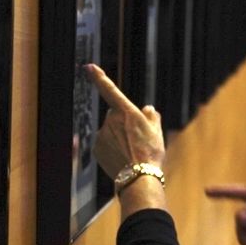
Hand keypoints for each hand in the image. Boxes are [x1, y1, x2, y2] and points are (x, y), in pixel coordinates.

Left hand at [86, 64, 165, 178]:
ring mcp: (101, 134)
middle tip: (137, 139)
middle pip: (115, 116)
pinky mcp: (96, 148)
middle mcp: (110, 120)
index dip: (98, 77)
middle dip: (123, 123)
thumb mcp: (157, 131)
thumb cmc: (151, 153)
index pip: (109, 90)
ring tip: (131, 152)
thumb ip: (151, 116)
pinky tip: (122, 158)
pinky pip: (104, 143)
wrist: (139, 177)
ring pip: (109, 131)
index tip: (88, 67)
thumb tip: (147, 109)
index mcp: (125, 111)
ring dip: (117, 137)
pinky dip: (111, 149)